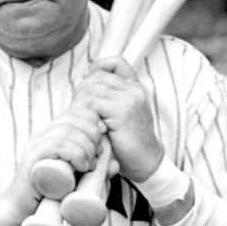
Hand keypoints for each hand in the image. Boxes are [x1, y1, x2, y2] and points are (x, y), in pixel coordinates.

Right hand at [0, 106, 104, 225]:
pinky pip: (56, 144)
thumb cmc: (48, 197)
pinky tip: (81, 166)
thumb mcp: (76, 179)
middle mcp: (42, 136)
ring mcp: (35, 146)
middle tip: (97, 155)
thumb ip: (95, 171)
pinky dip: (75, 153)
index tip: (102, 142)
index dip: (92, 122)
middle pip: (72, 118)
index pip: (74, 113)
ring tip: (89, 165)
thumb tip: (116, 164)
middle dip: (92, 134)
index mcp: (51, 136)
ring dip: (86, 146)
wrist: (19, 213)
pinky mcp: (32, 158)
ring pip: (67, 131)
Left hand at [72, 57, 163, 182]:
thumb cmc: (129, 142)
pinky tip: (87, 127)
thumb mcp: (120, 115)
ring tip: (82, 120)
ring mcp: (129, 99)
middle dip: (81, 90)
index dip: (96, 69)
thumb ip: (108, 97)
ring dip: (80, 104)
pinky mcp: (122, 111)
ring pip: (91, 89)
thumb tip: (84, 79)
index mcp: (135, 88)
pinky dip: (84, 114)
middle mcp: (134, 90)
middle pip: (96, 76)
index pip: (114, 63)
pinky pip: (92, 104)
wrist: (147, 162)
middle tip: (78, 110)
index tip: (87, 86)